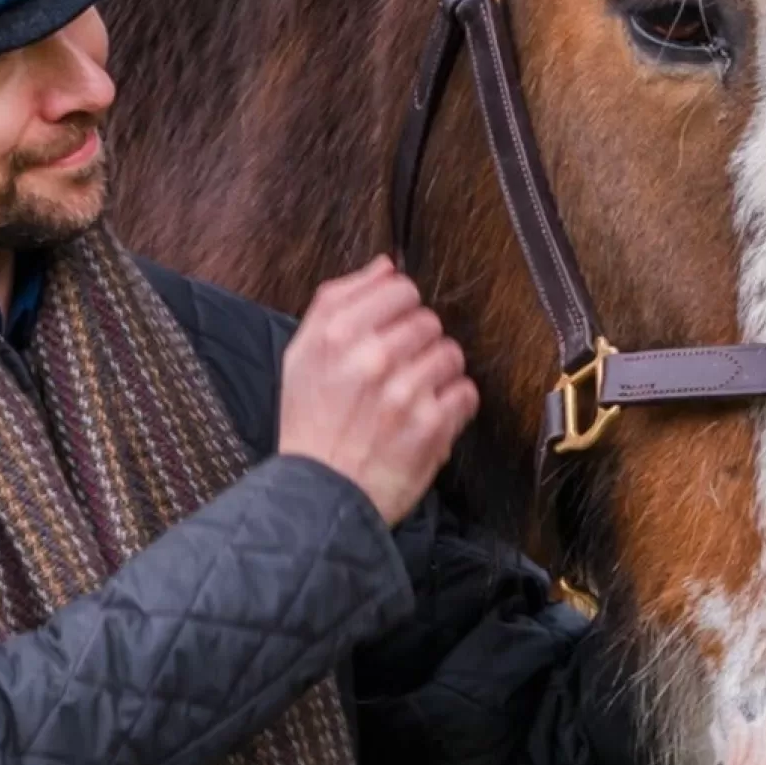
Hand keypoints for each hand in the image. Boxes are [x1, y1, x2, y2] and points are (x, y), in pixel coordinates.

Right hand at [278, 255, 478, 525]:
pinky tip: (427, 419)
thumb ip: (336, 302)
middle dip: (417, 345)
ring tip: (413, 399)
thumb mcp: (301, 357)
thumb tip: (386, 266)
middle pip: (428, 321)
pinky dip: (452, 406)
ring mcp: (404, 392)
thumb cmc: (310, 426)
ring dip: (437, 375)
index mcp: (335, 335)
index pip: (399, 288)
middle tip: (397, 375)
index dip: (400, 310)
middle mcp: (370, 358)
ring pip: (450, 354)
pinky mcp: (431, 426)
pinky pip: (465, 392)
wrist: (318, 497)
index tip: (390, 332)